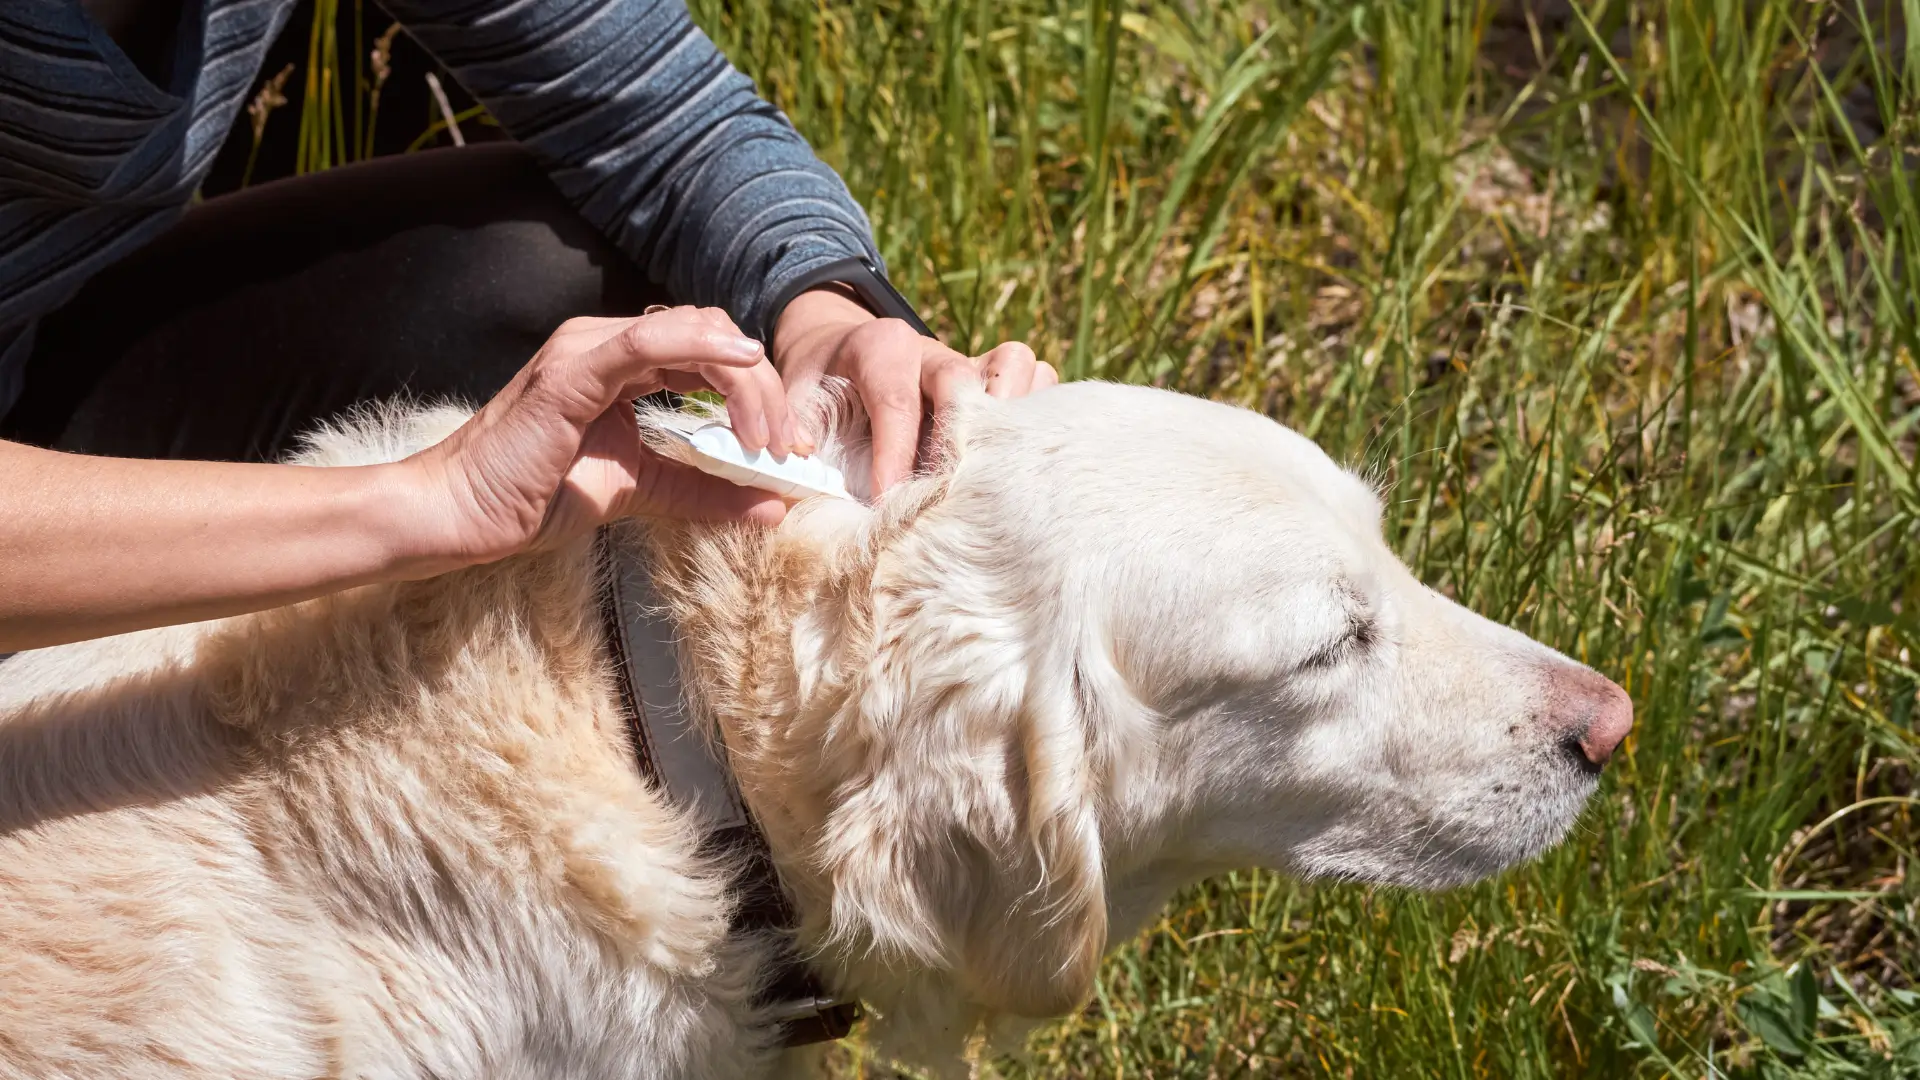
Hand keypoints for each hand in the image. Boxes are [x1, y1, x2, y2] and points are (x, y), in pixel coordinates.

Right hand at [408, 306, 795, 568]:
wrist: (461, 514)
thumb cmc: (535, 496)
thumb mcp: (642, 491)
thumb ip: (704, 492)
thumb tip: (774, 507)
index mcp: (619, 363)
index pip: (708, 352)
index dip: (758, 391)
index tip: (788, 446)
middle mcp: (603, 343)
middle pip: (711, 337)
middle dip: (762, 388)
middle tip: (787, 447)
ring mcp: (585, 350)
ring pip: (692, 333)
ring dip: (744, 382)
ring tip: (767, 438)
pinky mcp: (569, 372)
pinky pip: (643, 342)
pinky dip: (700, 348)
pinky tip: (740, 365)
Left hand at [771, 287, 1057, 492]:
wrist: (839, 351)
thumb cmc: (819, 386)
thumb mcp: (792, 401)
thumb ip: (792, 437)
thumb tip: (793, 488)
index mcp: (879, 347)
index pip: (896, 401)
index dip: (895, 455)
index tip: (888, 503)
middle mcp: (931, 350)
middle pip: (963, 378)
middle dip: (960, 437)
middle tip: (949, 491)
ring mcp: (969, 360)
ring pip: (1015, 364)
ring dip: (1013, 415)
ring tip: (996, 468)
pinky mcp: (995, 377)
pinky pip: (1039, 378)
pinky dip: (1038, 412)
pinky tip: (1017, 458)